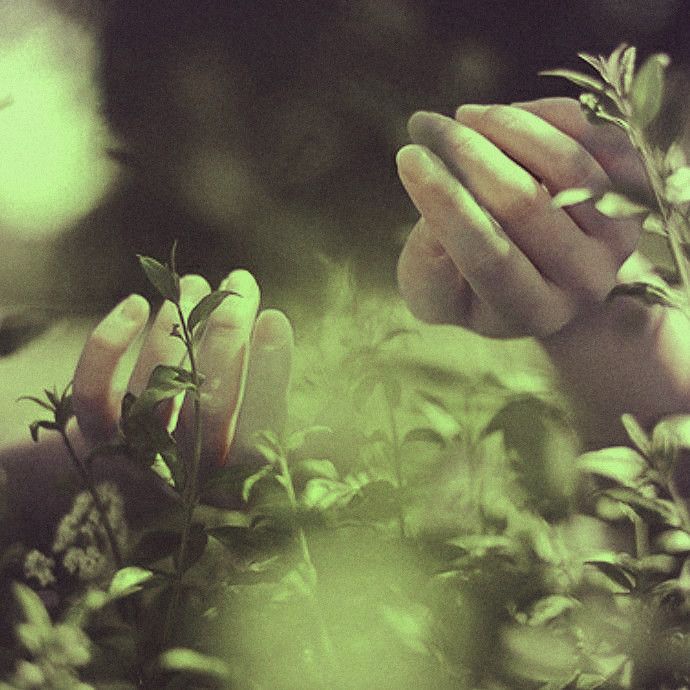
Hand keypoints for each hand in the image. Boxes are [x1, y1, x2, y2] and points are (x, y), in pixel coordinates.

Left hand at [1, 270, 293, 542]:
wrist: (142, 468)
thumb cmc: (214, 434)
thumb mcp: (250, 420)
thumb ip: (265, 390)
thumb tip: (271, 324)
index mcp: (238, 485)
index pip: (261, 436)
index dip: (270, 375)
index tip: (275, 318)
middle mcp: (189, 480)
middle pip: (209, 410)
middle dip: (226, 337)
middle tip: (239, 285)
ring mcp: (139, 460)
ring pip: (156, 391)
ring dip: (176, 325)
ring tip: (196, 283)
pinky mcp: (95, 439)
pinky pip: (94, 393)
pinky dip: (108, 346)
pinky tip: (136, 304)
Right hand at [395, 97, 647, 337]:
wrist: (544, 279)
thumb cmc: (474, 286)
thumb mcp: (435, 292)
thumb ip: (427, 262)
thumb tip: (437, 192)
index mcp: (532, 313)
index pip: (489, 256)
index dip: (445, 203)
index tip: (407, 157)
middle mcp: (585, 281)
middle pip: (524, 203)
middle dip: (464, 153)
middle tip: (422, 125)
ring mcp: (618, 235)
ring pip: (564, 163)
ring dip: (504, 125)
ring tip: (460, 116)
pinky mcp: (634, 191)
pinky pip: (594, 135)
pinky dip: (544, 116)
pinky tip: (501, 118)